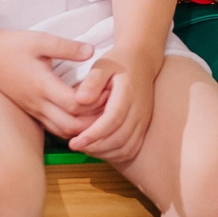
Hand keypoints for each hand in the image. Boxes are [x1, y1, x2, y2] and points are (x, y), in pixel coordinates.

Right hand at [0, 27, 98, 139]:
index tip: (109, 89)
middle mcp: (37, 103)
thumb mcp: (41, 40)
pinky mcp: (31, 112)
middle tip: (110, 107)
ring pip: (63, 131)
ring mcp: (33, 110)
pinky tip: (83, 115)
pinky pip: (54, 128)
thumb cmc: (14, 45)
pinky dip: (72, 126)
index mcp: (42, 85)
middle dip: (93, 121)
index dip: (94, 101)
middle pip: (71, 126)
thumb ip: (67, 47)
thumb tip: (92, 52)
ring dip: (83, 128)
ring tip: (100, 113)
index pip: (74, 104)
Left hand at [68, 49, 158, 164]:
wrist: (142, 61)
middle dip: (95, 147)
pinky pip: (132, 148)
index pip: (112, 120)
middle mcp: (139, 110)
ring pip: (126, 147)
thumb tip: (79, 100)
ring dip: (104, 153)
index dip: (93, 134)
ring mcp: (143, 120)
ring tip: (84, 148)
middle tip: (74, 145)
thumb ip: (92, 81)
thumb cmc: (118, 62)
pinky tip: (99, 149)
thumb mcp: (103, 65)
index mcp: (128, 94)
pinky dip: (115, 155)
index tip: (74, 142)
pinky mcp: (143, 127)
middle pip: (119, 138)